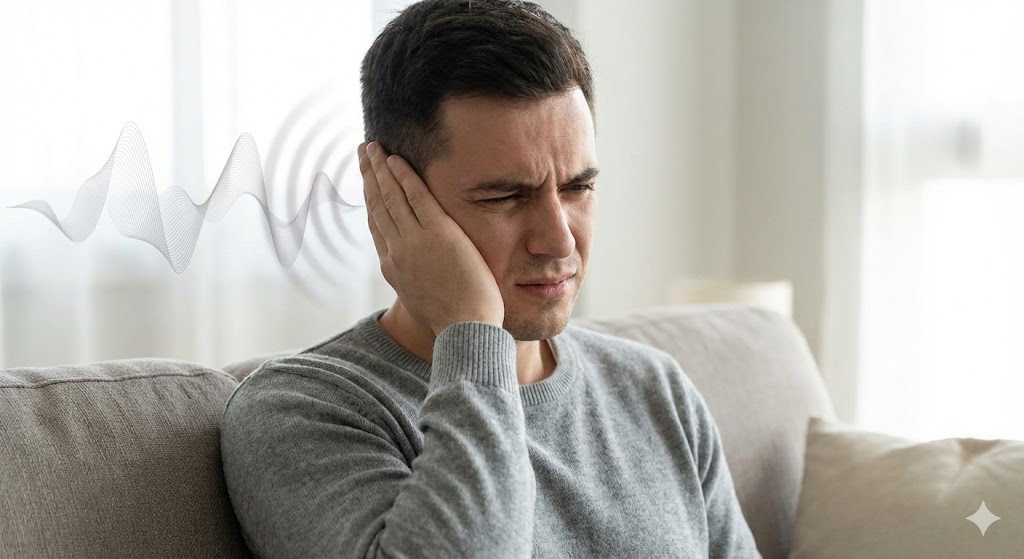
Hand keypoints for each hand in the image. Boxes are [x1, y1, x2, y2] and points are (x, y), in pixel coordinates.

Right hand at [359, 141, 503, 335]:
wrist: (466, 331)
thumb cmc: (457, 323)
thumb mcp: (426, 303)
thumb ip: (420, 284)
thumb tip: (423, 279)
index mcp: (393, 269)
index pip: (377, 227)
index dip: (371, 201)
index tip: (367, 183)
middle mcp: (396, 252)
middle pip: (377, 206)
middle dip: (369, 176)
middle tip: (362, 153)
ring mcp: (414, 241)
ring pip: (390, 197)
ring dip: (380, 168)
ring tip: (372, 146)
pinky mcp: (437, 233)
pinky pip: (416, 196)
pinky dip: (404, 176)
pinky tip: (396, 159)